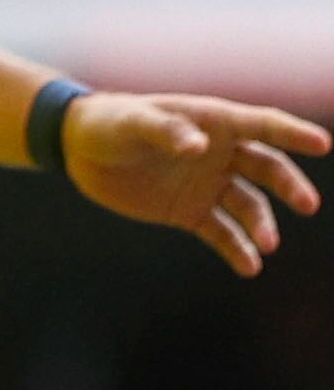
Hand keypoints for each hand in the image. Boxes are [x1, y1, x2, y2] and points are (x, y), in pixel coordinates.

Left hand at [64, 92, 326, 276]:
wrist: (79, 149)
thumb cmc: (109, 123)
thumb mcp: (132, 122)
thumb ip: (164, 131)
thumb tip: (199, 146)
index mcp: (212, 123)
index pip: (263, 125)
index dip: (294, 133)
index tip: (324, 145)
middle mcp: (218, 154)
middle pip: (266, 168)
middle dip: (289, 186)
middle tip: (307, 205)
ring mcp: (207, 184)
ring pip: (248, 206)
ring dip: (261, 225)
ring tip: (266, 245)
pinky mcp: (190, 212)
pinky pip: (222, 233)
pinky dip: (237, 250)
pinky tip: (249, 267)